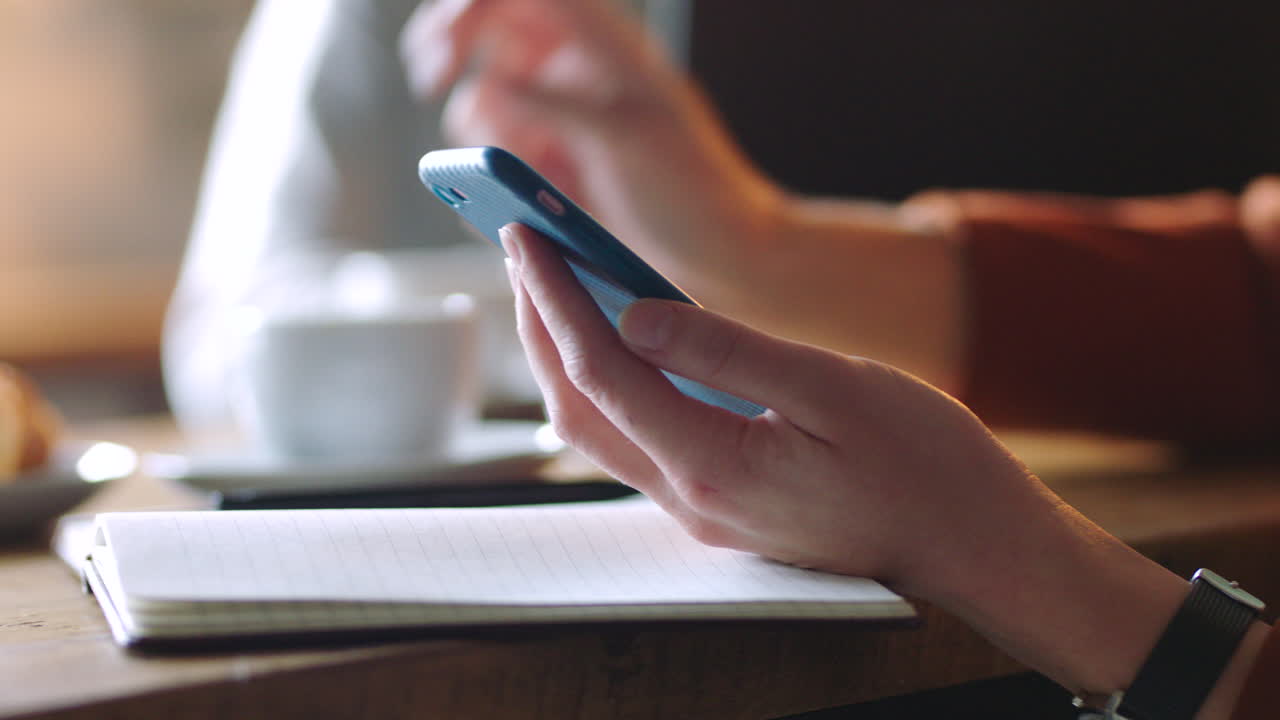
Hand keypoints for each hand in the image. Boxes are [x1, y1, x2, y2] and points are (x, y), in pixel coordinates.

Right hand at [400, 0, 783, 303]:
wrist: (721, 257)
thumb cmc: (695, 189)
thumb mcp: (624, 136)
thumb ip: (552, 103)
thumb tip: (486, 85)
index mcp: (602, 42)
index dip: (473, 7)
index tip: (447, 50)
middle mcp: (575, 72)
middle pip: (489, 33)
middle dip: (453, 51)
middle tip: (433, 78)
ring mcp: (560, 120)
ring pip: (484, 100)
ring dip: (483, 130)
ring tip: (525, 166)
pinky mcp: (551, 168)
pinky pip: (497, 157)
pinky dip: (491, 174)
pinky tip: (515, 199)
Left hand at [499, 222, 1222, 706]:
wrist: (973, 545)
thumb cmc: (925, 466)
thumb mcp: (834, 388)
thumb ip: (726, 351)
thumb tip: (632, 313)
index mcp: (716, 470)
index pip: (603, 372)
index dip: (557, 298)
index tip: (526, 236)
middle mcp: (693, 502)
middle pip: (580, 406)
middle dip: (540, 325)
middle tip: (522, 250)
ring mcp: (703, 512)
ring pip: (601, 430)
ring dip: (567, 357)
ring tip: (555, 286)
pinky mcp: (720, 504)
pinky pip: (640, 440)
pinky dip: (612, 385)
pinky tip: (620, 339)